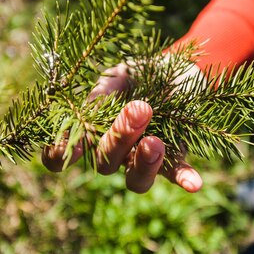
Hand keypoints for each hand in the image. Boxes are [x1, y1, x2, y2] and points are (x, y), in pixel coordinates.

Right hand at [41, 63, 202, 192]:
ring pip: (136, 181)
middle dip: (118, 138)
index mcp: (91, 133)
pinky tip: (194, 184)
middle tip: (138, 108)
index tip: (71, 146)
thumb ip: (100, 95)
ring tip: (155, 142)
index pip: (61, 157)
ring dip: (144, 164)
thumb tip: (87, 113)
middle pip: (105, 164)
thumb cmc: (137, 76)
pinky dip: (185, 179)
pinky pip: (177, 175)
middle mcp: (114, 154)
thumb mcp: (116, 77)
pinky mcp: (174, 159)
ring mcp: (143, 160)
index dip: (59, 158)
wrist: (176, 70)